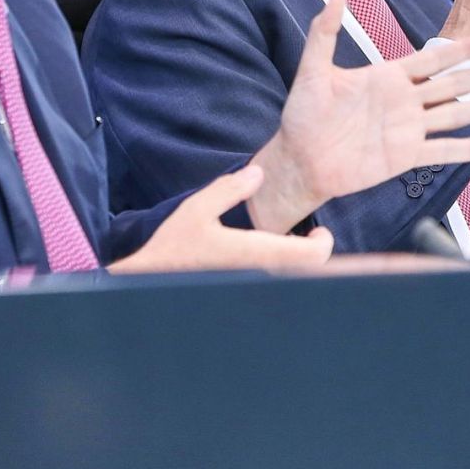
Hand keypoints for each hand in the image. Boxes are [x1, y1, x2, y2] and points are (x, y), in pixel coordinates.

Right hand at [109, 164, 335, 275]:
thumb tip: (259, 174)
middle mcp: (257, 277)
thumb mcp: (197, 210)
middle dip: (313, 255)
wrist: (146, 283)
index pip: (309, 257)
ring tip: (290, 245)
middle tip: (308, 236)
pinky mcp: (240, 295)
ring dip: (297, 266)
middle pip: (306, 274)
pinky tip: (267, 260)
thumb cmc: (172, 246)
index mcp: (253, 255)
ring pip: (289, 281)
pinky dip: (281, 274)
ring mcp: (249, 289)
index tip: (318, 231)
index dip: (323, 244)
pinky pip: (272, 286)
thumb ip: (229, 190)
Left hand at [247, 0, 469, 233]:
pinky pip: (442, 152)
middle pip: (455, 85)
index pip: (433, 59)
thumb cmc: (303, 115)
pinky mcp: (405, 157)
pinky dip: (469, 149)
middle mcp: (406, 101)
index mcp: (389, 77)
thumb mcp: (313, 71)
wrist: (299, 160)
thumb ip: (324, 34)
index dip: (462, 50)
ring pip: (456, 116)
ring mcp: (409, 130)